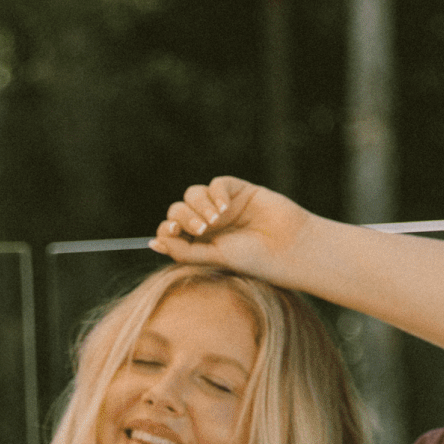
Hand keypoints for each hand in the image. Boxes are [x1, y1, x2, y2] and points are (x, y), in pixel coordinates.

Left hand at [149, 176, 310, 284]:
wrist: (289, 248)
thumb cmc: (254, 260)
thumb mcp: (215, 258)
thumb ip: (184, 251)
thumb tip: (154, 242)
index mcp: (200, 244)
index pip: (172, 230)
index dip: (166, 229)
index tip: (171, 232)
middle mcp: (209, 224)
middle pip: (179, 209)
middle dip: (184, 217)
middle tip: (202, 230)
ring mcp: (223, 206)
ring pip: (193, 194)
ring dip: (198, 205)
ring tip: (215, 221)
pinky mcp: (238, 190)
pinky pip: (216, 183)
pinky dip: (216, 193)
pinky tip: (226, 208)